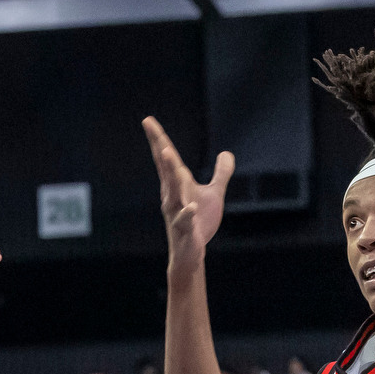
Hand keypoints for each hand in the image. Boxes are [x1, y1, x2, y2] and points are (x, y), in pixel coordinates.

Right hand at [143, 116, 233, 261]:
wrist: (190, 253)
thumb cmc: (198, 223)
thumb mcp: (213, 195)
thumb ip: (221, 174)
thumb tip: (227, 153)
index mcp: (177, 185)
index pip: (167, 159)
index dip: (158, 139)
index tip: (148, 120)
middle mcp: (172, 195)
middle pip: (165, 168)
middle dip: (160, 147)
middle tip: (150, 127)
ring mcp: (177, 212)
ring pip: (172, 190)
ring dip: (170, 173)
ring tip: (168, 154)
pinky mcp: (185, 230)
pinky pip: (185, 220)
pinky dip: (188, 213)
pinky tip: (191, 206)